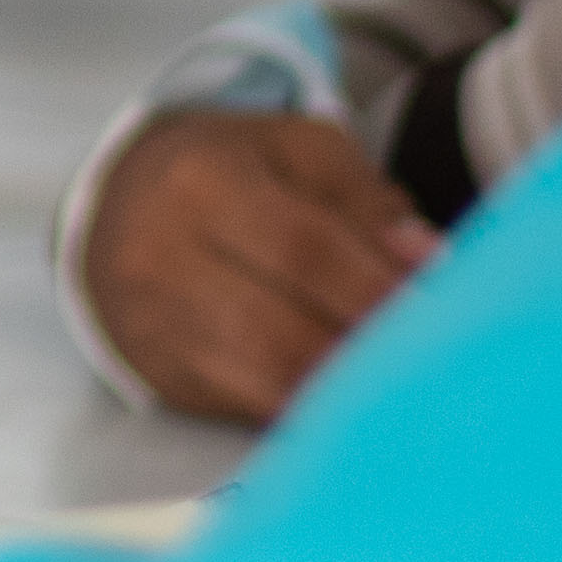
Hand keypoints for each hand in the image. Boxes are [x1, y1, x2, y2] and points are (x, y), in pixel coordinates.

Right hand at [82, 109, 431, 426]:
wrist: (117, 210)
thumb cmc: (228, 173)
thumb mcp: (294, 151)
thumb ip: (365, 197)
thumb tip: (427, 259)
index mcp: (202, 183)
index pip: (305, 248)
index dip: (379, 285)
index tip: (444, 304)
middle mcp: (161, 260)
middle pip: (284, 330)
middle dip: (370, 349)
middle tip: (437, 356)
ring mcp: (154, 329)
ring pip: (268, 382)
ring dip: (348, 388)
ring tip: (405, 380)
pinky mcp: (162, 380)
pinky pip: (250, 410)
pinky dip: (312, 410)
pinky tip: (356, 401)